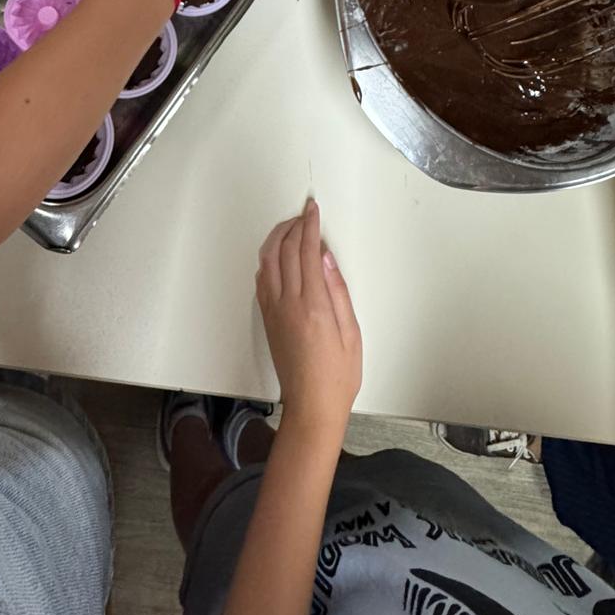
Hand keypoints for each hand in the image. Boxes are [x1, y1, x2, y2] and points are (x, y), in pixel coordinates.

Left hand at [257, 200, 361, 440]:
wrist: (312, 405)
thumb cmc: (338, 375)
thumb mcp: (352, 332)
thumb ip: (339, 291)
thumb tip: (327, 257)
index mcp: (313, 305)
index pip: (307, 251)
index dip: (310, 225)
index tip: (313, 209)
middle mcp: (288, 303)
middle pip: (285, 250)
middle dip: (294, 225)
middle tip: (304, 212)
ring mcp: (274, 311)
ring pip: (267, 261)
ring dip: (277, 238)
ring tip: (290, 226)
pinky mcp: (268, 319)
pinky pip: (262, 279)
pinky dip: (268, 259)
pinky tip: (277, 255)